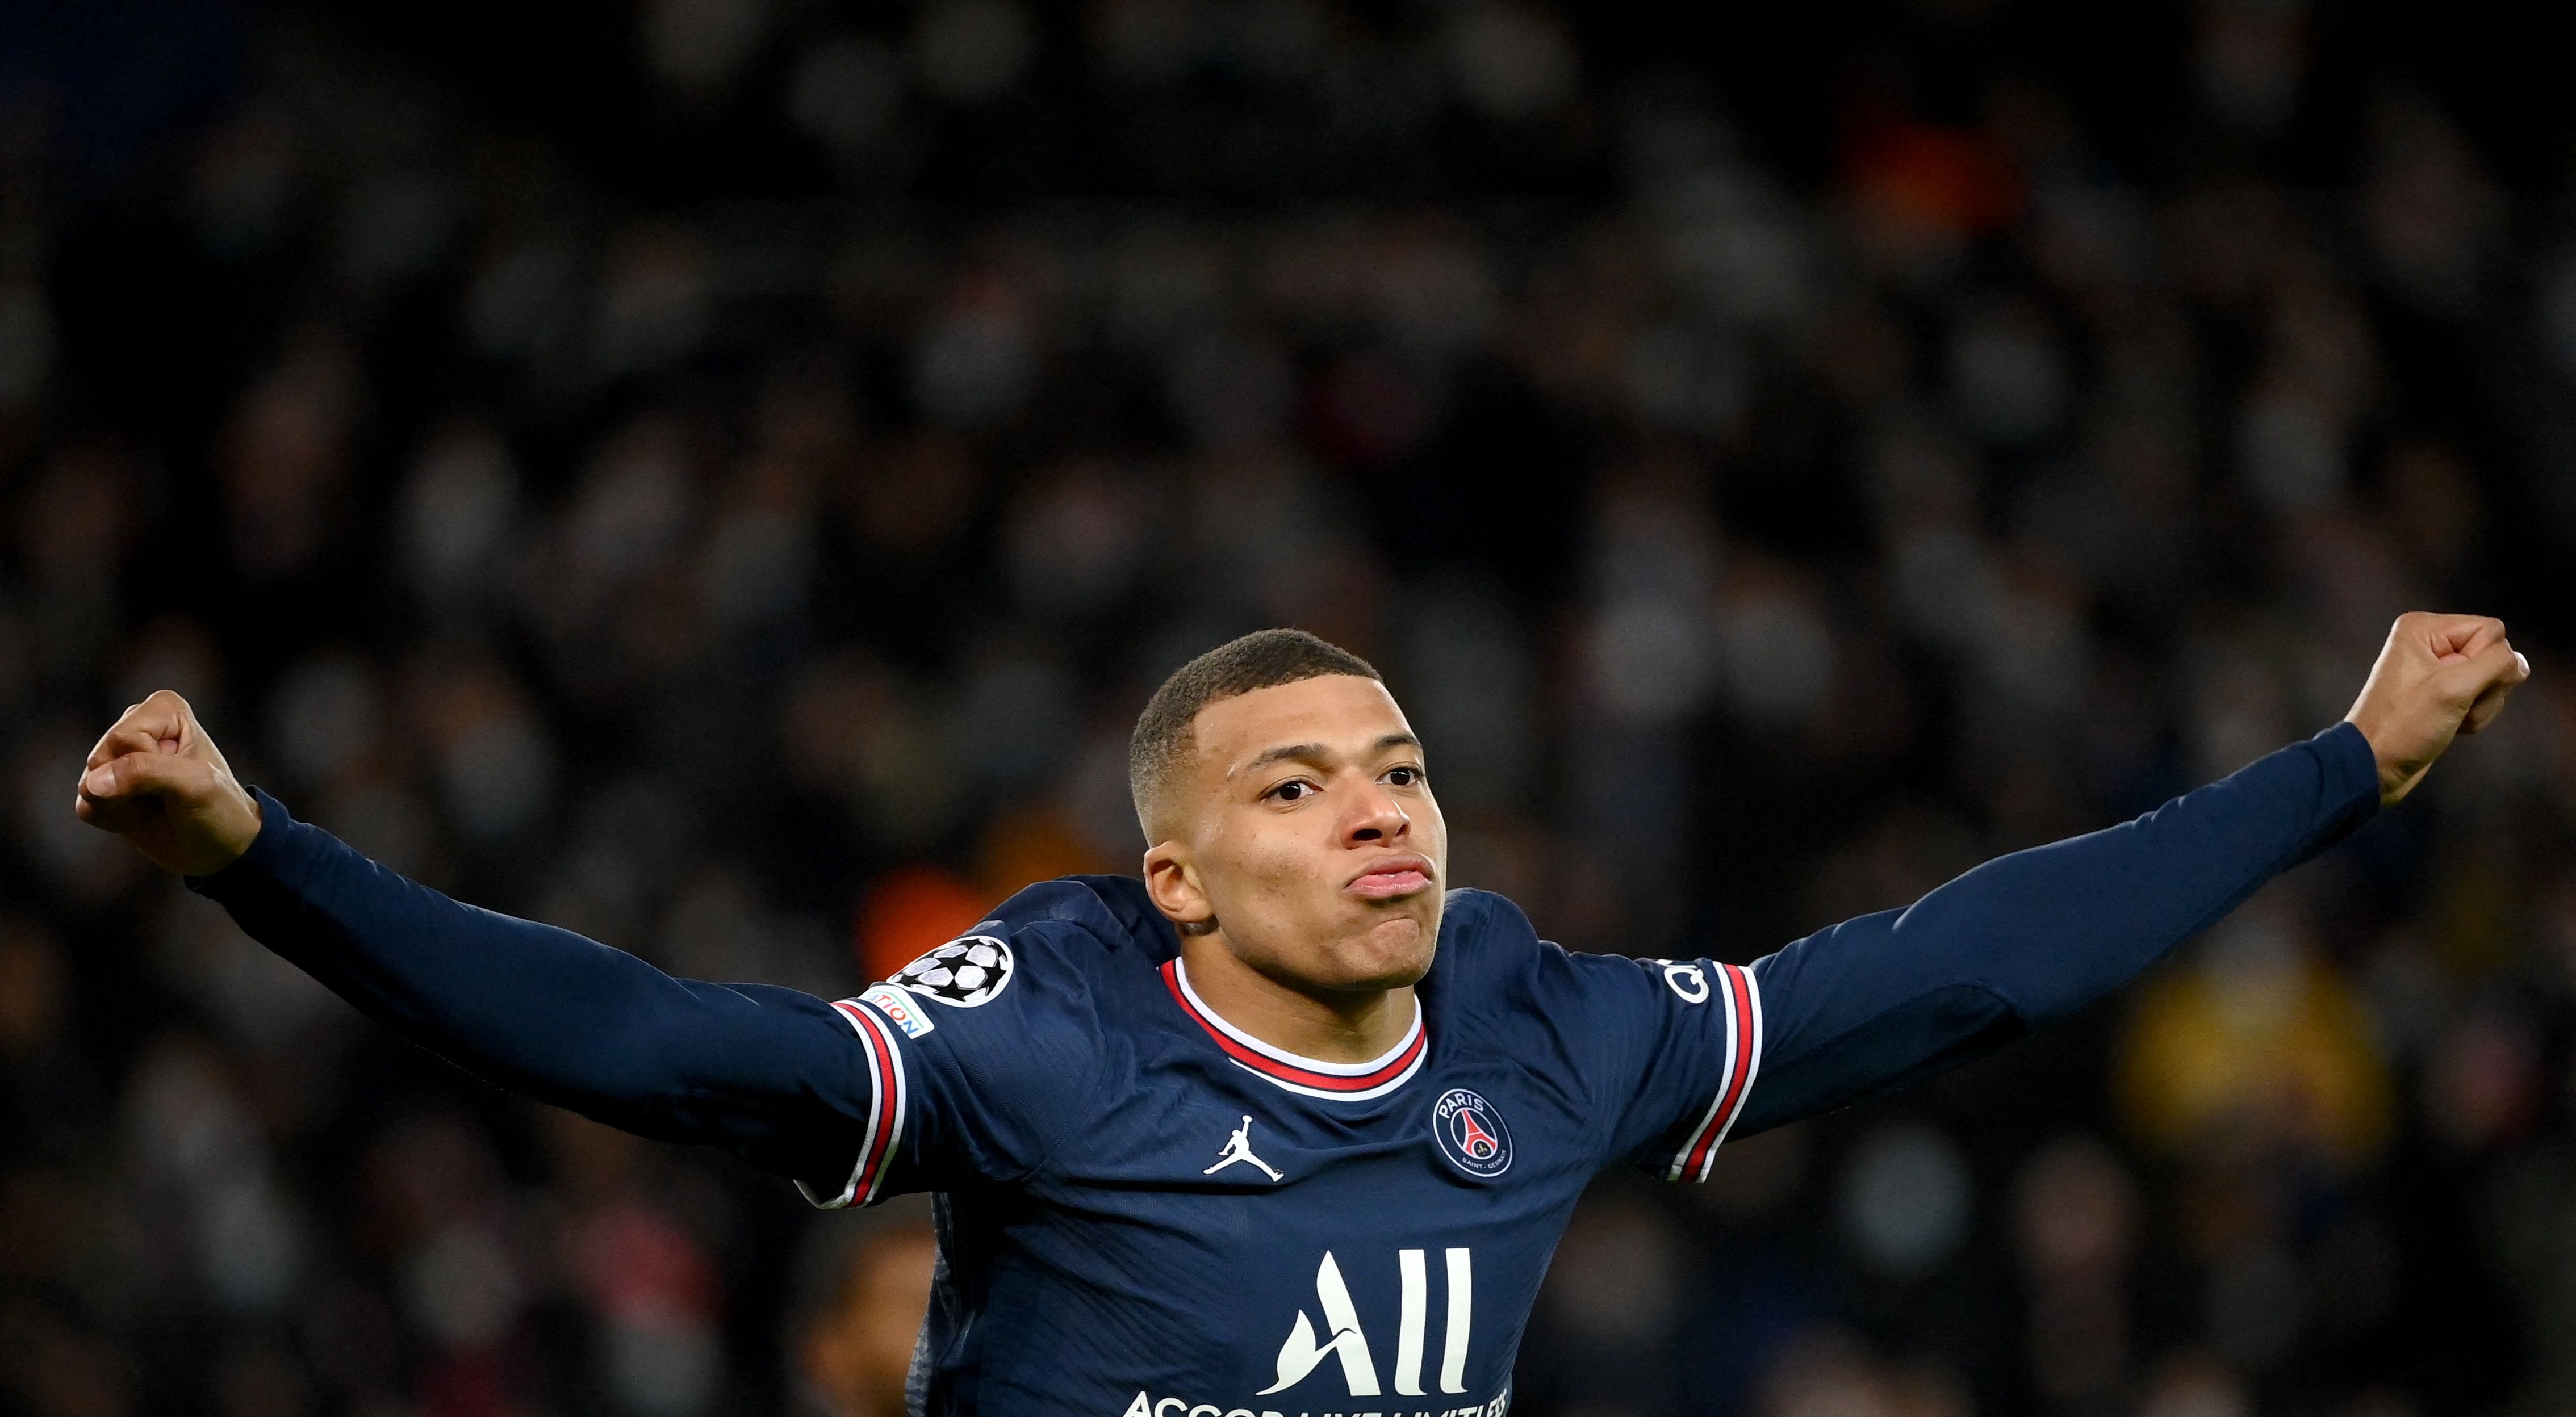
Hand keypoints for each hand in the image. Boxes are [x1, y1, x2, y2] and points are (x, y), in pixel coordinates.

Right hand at [73, 690, 263, 875]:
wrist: (220, 847)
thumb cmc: (220, 809)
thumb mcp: (195, 785)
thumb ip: (145, 772)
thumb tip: (92, 783)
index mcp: (163, 709)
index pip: (123, 738)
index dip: (148, 766)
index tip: (180, 775)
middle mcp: (136, 725)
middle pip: (99, 758)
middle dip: (129, 788)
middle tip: (166, 796)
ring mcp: (118, 757)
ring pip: (88, 783)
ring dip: (121, 806)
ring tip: (155, 805)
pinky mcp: (106, 788)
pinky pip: (85, 804)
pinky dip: (111, 818)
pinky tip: (139, 817)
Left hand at [2344, 612, 2531, 805]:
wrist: (2374, 765)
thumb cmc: (2403, 726)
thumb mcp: (2453, 689)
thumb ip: (2495, 666)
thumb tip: (2520, 663)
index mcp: (2424, 628)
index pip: (2491, 630)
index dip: (2486, 662)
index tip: (2456, 685)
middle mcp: (2430, 643)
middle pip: (2494, 655)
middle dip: (2485, 688)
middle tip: (2453, 706)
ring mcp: (2437, 669)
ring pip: (2492, 679)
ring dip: (2480, 706)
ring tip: (2449, 719)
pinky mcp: (2443, 694)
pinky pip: (2482, 697)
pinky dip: (2474, 716)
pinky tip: (2451, 727)